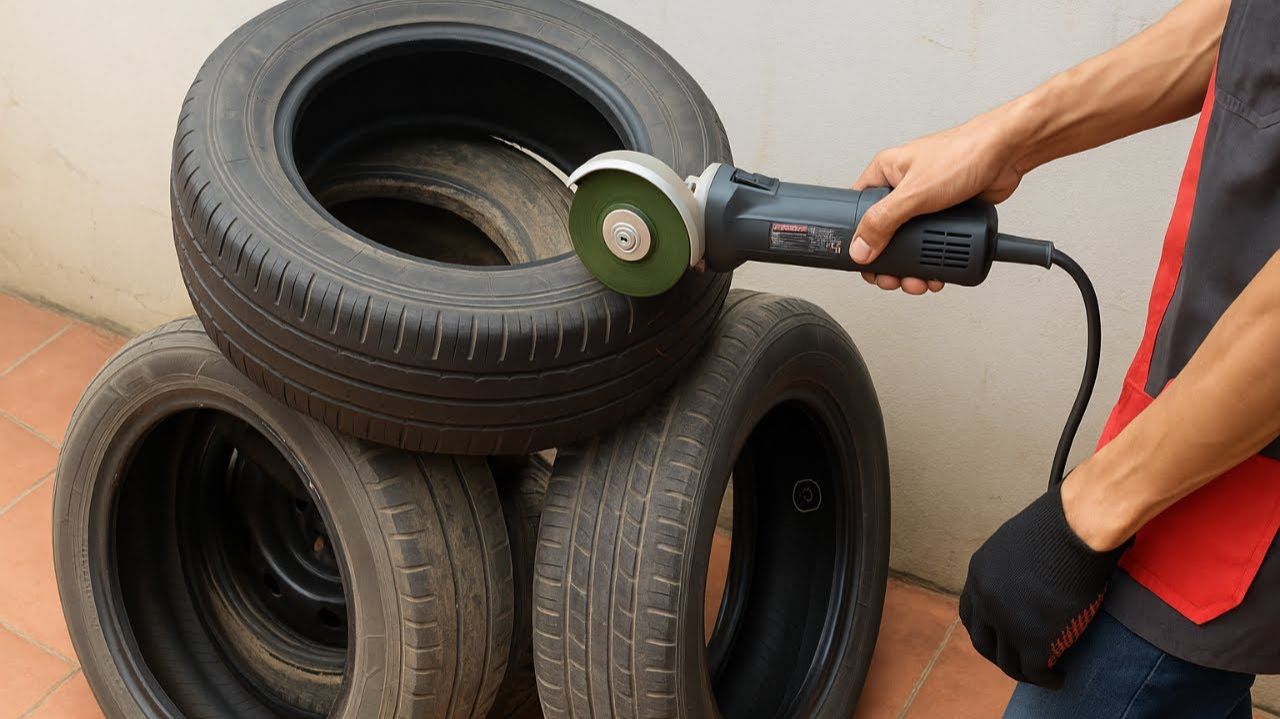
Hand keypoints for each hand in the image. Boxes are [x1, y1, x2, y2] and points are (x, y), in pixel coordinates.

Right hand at [852, 111, 1027, 294]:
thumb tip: (860, 247)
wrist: (1008, 153)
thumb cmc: (964, 153)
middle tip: (892, 279)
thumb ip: (883, 221)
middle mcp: (903, 186)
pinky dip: (933, 262)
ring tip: (917, 281)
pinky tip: (936, 273)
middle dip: (889, 262)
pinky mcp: (946, 214)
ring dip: (912, 268)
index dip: (858, 238)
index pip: (859, 209)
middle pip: (884, 234)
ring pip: (909, 243)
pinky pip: (932, 244)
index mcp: (886, 172)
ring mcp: (925, 202)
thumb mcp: (914, 192)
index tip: (864, 261)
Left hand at [959, 483, 1126, 686]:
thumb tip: (1024, 583)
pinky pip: (1036, 671)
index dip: (985, 630)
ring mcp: (1006, 621)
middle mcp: (985, 598)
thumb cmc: (1060, 524)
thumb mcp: (1017, 542)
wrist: (1079, 527)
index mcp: (979, 573)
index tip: (1000, 638)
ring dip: (1025, 673)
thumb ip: (1012, 568)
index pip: (969, 613)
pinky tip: (1060, 678)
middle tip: (1021, 663)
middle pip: (983, 642)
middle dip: (1000, 656)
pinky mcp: (1034, 639)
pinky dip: (1048, 679)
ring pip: (1008, 662)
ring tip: (1046, 674)